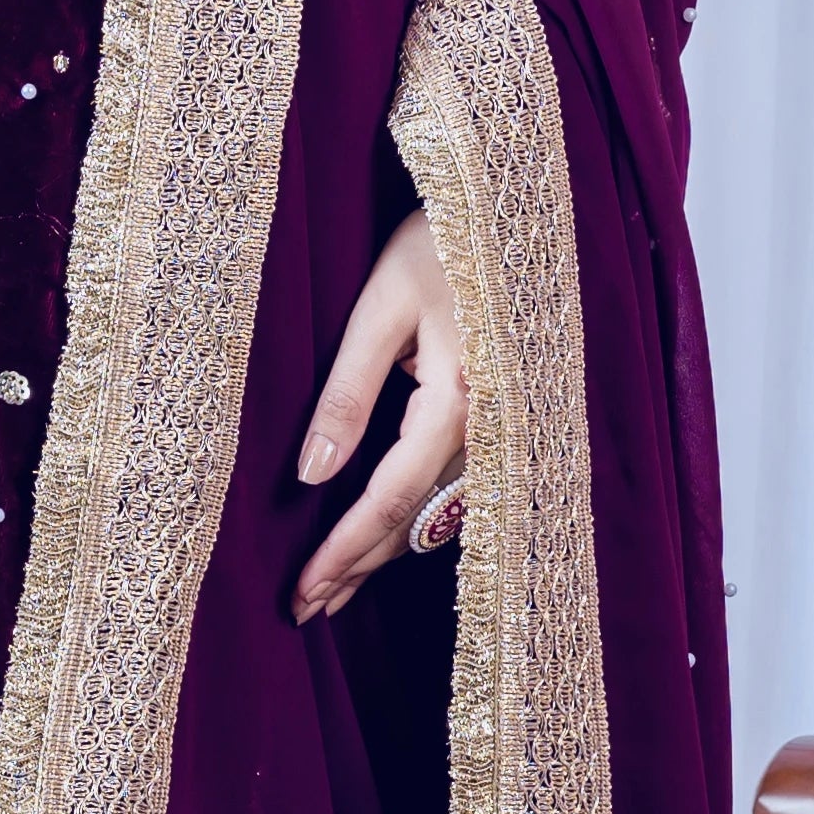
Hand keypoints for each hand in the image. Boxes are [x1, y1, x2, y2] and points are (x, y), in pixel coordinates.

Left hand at [290, 202, 466, 619]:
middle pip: (417, 519)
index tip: (303, 593)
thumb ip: (346, 394)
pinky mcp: (502, 416)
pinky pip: (456, 485)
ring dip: (385, 550)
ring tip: (334, 589)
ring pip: (439, 510)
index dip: (346, 551)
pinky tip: (385, 535)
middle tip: (304, 610)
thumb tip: (310, 476)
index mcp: (459, 400)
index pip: (392, 499)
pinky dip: (415, 516)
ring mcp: (504, 424)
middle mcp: (492, 425)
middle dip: (359, 568)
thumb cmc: (438, 242)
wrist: (510, 202)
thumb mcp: (378, 309)